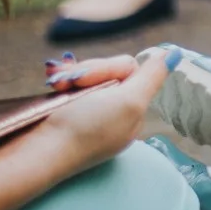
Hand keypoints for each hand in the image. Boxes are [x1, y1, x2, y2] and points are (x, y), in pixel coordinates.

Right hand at [38, 50, 175, 178]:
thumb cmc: (85, 130)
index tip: (88, 79)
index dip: (109, 68)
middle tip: (67, 84)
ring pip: (85, 74)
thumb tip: (173, 55)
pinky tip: (51, 79)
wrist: (37, 154)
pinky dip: (61, 79)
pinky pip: (68, 84)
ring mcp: (86, 112)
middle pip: (107, 70)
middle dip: (87, 71)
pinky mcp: (64, 112)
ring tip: (55, 84)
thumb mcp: (129, 103)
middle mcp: (111, 112)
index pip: (129, 69)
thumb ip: (151, 78)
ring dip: (70, 74)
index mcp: (132, 113)